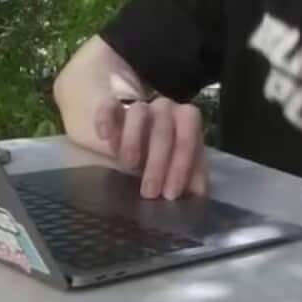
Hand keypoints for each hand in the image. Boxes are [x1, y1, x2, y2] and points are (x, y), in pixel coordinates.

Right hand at [93, 95, 208, 199]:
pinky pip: (109, 105)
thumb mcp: (183, 169)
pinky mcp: (114, 108)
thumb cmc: (168, 158)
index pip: (188, 137)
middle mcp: (165, 108)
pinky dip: (105, 118)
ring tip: (129, 166)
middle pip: (163, 128)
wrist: (144, 143)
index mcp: (187, 119)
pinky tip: (104, 136)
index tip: (171, 193)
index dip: (181, 166)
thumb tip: (198, 196)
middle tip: (150, 192)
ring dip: (133, 140)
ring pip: (137, 112)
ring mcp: (139, 106)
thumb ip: (192, 179)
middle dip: (157, 163)